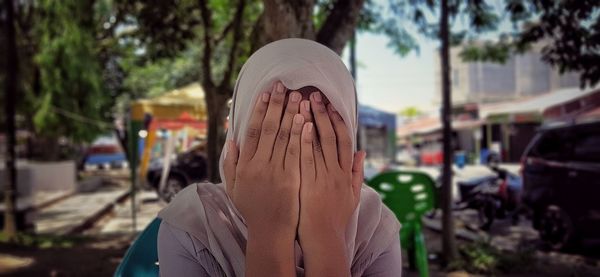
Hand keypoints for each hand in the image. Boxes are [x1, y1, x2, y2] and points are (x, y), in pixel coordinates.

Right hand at [223, 81, 303, 235]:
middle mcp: (259, 165)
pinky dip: (300, 135)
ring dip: (291, 114)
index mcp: (245, 165)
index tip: (266, 93)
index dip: (260, 110)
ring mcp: (276, 171)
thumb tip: (231, 140)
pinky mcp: (291, 178)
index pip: (252, 131)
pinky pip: (296, 152)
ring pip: (283, 137)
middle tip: (283, 85)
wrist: (270, 231)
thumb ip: (231, 163)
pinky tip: (305, 119)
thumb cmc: (252, 209)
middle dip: (277, 105)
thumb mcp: (233, 187)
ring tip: (298, 95)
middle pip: (268, 128)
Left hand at [298, 91, 365, 275]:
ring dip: (312, 120)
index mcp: (345, 173)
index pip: (344, 140)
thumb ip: (357, 173)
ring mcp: (323, 176)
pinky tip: (301, 123)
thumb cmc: (335, 218)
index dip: (338, 121)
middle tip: (316, 94)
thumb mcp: (352, 195)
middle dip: (324, 114)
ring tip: (304, 101)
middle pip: (331, 136)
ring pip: (318, 142)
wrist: (323, 237)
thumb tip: (362, 152)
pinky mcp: (309, 182)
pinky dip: (305, 139)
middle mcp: (336, 171)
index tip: (332, 105)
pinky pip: (307, 157)